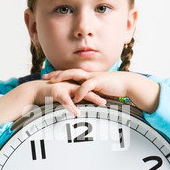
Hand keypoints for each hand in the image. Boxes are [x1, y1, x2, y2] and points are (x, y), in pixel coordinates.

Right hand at [0, 78, 106, 124]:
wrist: (32, 92)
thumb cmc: (48, 96)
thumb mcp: (63, 99)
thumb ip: (73, 102)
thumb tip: (82, 112)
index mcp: (73, 85)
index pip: (90, 88)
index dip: (101, 92)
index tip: (113, 97)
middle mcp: (70, 84)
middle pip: (89, 88)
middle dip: (102, 93)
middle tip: (114, 99)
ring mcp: (64, 87)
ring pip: (80, 92)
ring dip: (92, 98)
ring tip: (102, 103)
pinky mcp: (56, 92)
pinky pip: (66, 100)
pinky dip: (72, 106)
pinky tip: (78, 113)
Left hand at [43, 69, 160, 113]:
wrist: (126, 84)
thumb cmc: (112, 87)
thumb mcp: (96, 90)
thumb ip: (87, 92)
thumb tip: (79, 98)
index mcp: (86, 76)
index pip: (69, 73)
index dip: (58, 75)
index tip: (47, 77)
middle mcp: (87, 74)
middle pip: (68, 71)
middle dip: (55, 74)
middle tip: (44, 78)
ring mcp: (92, 77)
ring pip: (75, 75)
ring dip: (63, 78)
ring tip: (54, 84)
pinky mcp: (99, 82)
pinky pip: (87, 86)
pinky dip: (80, 91)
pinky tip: (74, 98)